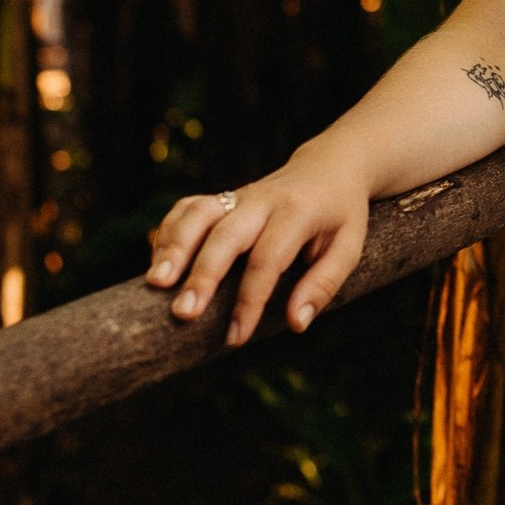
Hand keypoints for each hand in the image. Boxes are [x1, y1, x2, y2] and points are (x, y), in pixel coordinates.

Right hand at [145, 162, 370, 347]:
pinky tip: (157, 263)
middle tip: (184, 314)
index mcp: (298, 212)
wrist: (330, 167)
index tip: (236, 337)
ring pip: (199, 214)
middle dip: (202, 275)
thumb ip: (323, 285)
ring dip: (174, 246)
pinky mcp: (222, 197)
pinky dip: (169, 231)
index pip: (268, 258)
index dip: (250, 300)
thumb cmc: (340, 216)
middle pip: (226, 235)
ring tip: (156, 283)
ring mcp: (239, 195)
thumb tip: (296, 323)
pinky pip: (188, 207)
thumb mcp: (348, 248)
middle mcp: (263, 200)